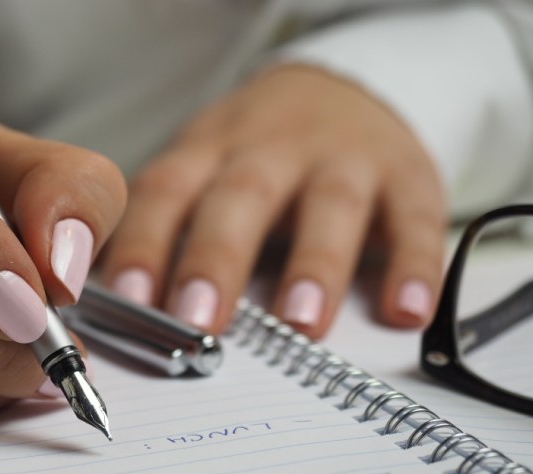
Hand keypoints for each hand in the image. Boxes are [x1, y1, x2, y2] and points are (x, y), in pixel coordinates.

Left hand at [101, 65, 445, 337]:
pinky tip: (406, 311)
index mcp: (210, 151)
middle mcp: (272, 150)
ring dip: (315, 265)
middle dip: (217, 259)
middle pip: (241, 197)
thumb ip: (168, 230)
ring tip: (300, 323)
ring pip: (330, 206)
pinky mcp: (407, 175)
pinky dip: (414, 265)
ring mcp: (343, 159)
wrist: (342, 91)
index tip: (126, 300)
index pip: (166, 192)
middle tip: (198, 320)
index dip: (144, 243)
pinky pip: (416, 219)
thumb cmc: (254, 154)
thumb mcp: (203, 169)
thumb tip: (117, 313)